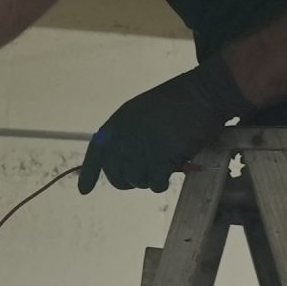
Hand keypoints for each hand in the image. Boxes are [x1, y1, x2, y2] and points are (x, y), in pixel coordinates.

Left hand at [79, 60, 242, 194]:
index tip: (84, 191)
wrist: (202, 94)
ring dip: (149, 179)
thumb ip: (131, 135)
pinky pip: (154, 183)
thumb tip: (126, 164)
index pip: (97, 151)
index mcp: (119, 122)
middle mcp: (126, 137)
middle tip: (145, 174)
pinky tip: (172, 169)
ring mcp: (143, 148)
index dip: (89, 173)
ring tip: (163, 164)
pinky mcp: (162, 158)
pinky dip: (162, 181)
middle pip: (115, 174)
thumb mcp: (144, 112)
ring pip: (136, 181)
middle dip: (127, 181)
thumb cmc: (178, 102)